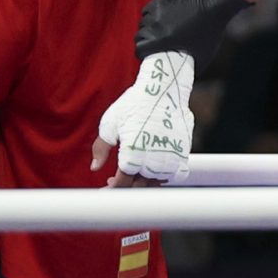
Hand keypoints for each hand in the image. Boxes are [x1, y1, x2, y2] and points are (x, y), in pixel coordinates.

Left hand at [91, 51, 195, 184]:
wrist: (163, 88)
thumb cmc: (134, 104)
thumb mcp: (110, 124)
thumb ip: (101, 149)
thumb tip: (95, 167)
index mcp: (132, 155)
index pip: (122, 184)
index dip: (112, 189)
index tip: (106, 188)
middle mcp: (152, 160)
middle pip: (138, 186)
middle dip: (125, 187)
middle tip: (114, 181)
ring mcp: (170, 157)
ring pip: (156, 182)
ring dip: (144, 183)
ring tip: (133, 174)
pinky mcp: (183, 152)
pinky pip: (175, 175)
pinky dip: (163, 176)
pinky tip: (153, 170)